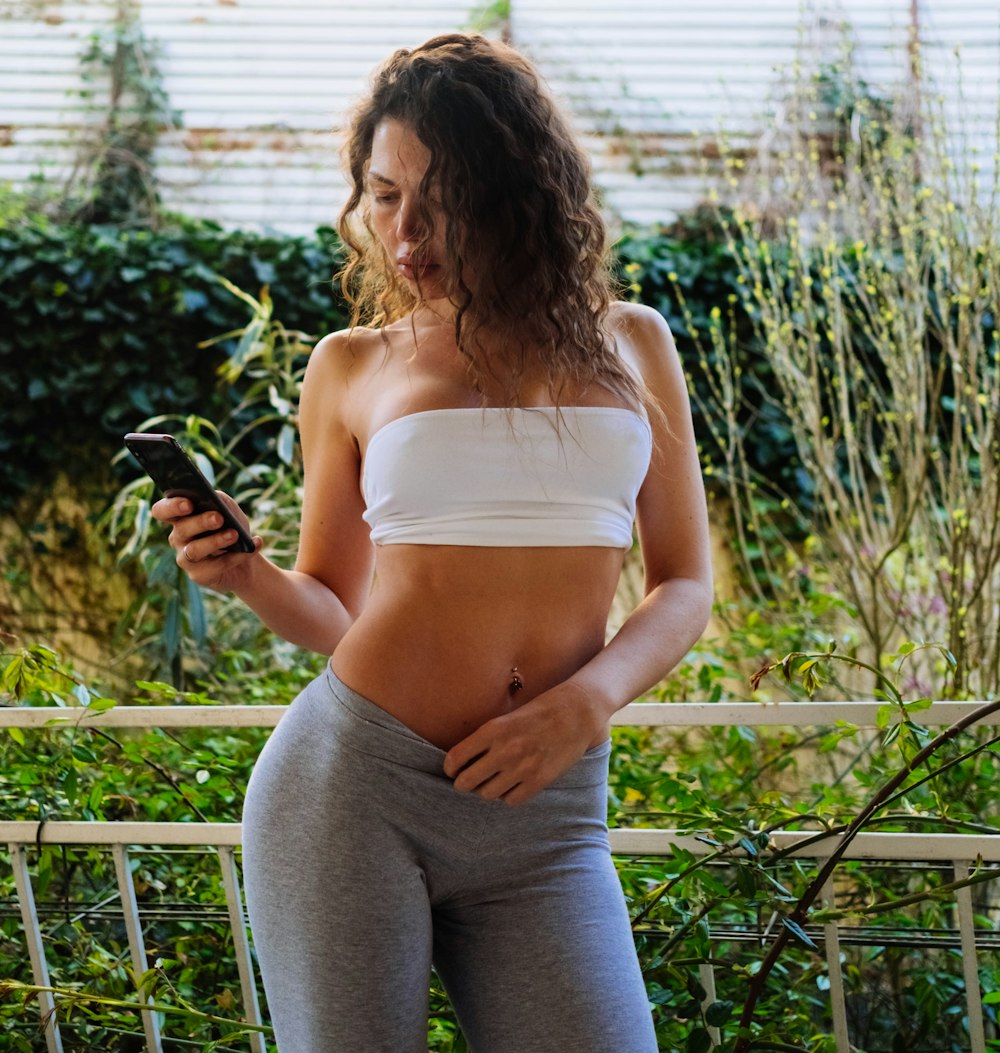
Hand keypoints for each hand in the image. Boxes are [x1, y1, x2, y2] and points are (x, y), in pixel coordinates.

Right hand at [151, 493, 261, 592]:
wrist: (245, 554)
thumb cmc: (231, 526)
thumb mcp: (229, 509)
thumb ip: (220, 501)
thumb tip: (216, 501)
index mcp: (180, 518)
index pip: (162, 511)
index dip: (171, 507)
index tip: (188, 504)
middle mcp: (178, 538)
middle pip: (182, 529)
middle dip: (201, 522)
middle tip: (219, 518)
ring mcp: (185, 558)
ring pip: (194, 550)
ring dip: (216, 541)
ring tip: (235, 534)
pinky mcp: (199, 575)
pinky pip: (216, 566)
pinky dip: (237, 556)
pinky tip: (253, 546)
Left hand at [443, 683, 608, 805]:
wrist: (577, 712)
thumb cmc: (539, 711)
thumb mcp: (507, 718)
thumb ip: (486, 739)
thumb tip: (463, 762)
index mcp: (493, 730)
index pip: (455, 759)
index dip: (450, 768)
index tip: (453, 770)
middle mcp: (505, 751)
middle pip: (466, 782)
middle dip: (463, 783)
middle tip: (468, 780)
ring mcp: (522, 768)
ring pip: (486, 794)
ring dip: (486, 789)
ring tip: (493, 780)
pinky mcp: (539, 781)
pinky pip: (510, 800)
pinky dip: (508, 795)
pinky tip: (512, 784)